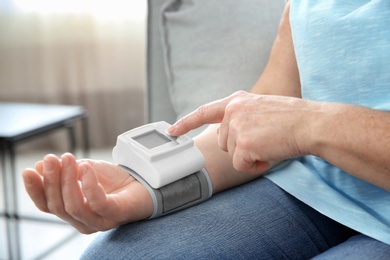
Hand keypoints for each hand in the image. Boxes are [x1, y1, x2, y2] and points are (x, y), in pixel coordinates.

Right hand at [22, 153, 152, 233]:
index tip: (29, 170)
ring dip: (67, 180)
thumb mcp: (84, 171)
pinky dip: (89, 184)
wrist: (143, 183)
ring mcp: (99, 221)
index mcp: (72, 211)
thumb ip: (64, 171)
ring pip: (74, 206)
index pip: (46, 205)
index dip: (35, 189)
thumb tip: (40, 166)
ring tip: (69, 158)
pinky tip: (86, 168)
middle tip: (52, 158)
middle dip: (51, 180)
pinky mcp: (115, 215)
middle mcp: (82, 221)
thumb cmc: (113, 180)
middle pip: (58, 206)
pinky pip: (97, 203)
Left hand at [168, 91, 318, 173]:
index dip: (186, 122)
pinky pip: (241, 165)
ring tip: (270, 144)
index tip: (172, 130)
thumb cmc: (293, 118)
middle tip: (264, 140)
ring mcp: (237, 126)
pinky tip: (270, 154)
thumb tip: (229, 134)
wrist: (311, 123)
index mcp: (237, 100)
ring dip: (249, 156)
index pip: (205, 111)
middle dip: (240, 147)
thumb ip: (242, 116)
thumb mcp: (261, 108)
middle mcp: (233, 110)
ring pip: (232, 154)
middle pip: (223, 141)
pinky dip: (255, 166)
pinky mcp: (243, 143)